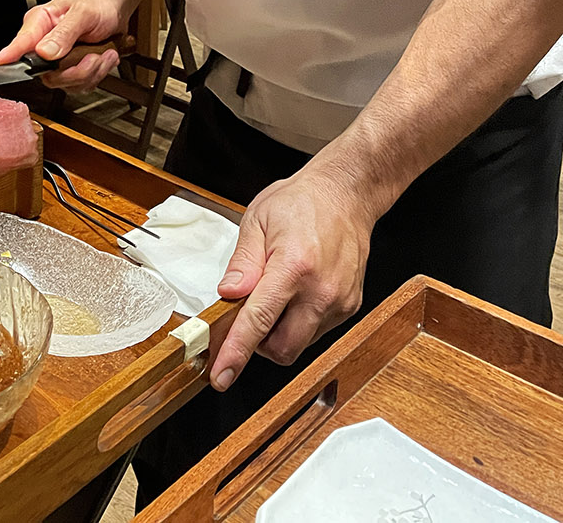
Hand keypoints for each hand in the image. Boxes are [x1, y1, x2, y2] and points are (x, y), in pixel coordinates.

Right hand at [0, 0, 125, 92]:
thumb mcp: (83, 12)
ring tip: (101, 53)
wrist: (113, 6)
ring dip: (91, 71)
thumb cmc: (96, 2)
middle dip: (76, 71)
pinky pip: (79, 85)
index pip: (19, 44)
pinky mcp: (69, 71)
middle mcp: (43, 44)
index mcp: (40, 23)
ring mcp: (56, 61)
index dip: (7, 58)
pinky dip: (97, 73)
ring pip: (66, 83)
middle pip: (47, 74)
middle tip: (93, 56)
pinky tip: (103, 57)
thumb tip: (44, 52)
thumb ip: (64, 33)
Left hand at [208, 165, 374, 391]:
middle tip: (247, 316)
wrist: (346, 195)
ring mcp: (340, 302)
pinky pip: (317, 332)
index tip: (221, 375)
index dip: (236, 352)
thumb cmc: (300, 202)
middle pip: (283, 348)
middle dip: (258, 345)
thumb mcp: (258, 220)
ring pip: (300, 344)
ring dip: (279, 333)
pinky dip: (298, 323)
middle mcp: (321, 291)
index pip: (258, 321)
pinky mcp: (350, 307)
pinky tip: (296, 295)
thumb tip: (227, 295)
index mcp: (293, 267)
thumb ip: (243, 262)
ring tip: (275, 294)